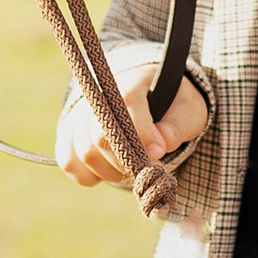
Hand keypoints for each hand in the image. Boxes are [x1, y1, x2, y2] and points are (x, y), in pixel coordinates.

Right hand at [55, 69, 211, 189]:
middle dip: (128, 161)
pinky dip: (90, 176)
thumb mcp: (187, 108)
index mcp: (130, 81)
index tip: (159, 154)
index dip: (143, 135)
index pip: (127, 105)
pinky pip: (70, 163)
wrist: (148, 99)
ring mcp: (79, 116)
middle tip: (148, 168)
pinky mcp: (69, 135)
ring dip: (113, 172)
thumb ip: (179, 124)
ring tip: (133, 169)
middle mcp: (97, 96)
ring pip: (85, 153)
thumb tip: (162, 143)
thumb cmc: (171, 105)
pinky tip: (110, 170)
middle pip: (101, 136)